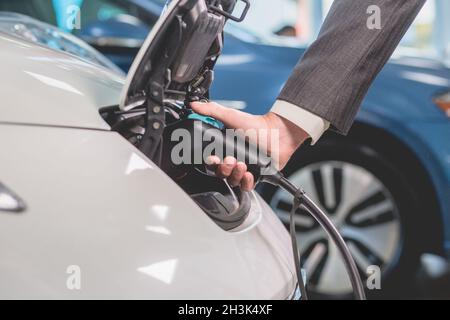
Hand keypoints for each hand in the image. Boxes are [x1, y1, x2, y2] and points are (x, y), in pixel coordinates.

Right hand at [191, 101, 309, 190]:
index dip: (211, 163)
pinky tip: (248, 174)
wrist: (278, 133)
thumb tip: (195, 105)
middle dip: (224, 169)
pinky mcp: (256, 176)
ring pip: (232, 181)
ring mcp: (244, 170)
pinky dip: (246, 183)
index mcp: (225, 149)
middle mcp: (233, 161)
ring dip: (235, 175)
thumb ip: (212, 110)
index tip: (213, 159)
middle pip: (221, 174)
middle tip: (230, 160)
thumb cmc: (257, 125)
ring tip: (242, 165)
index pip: (212, 162)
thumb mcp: (231, 116)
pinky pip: (246, 187)